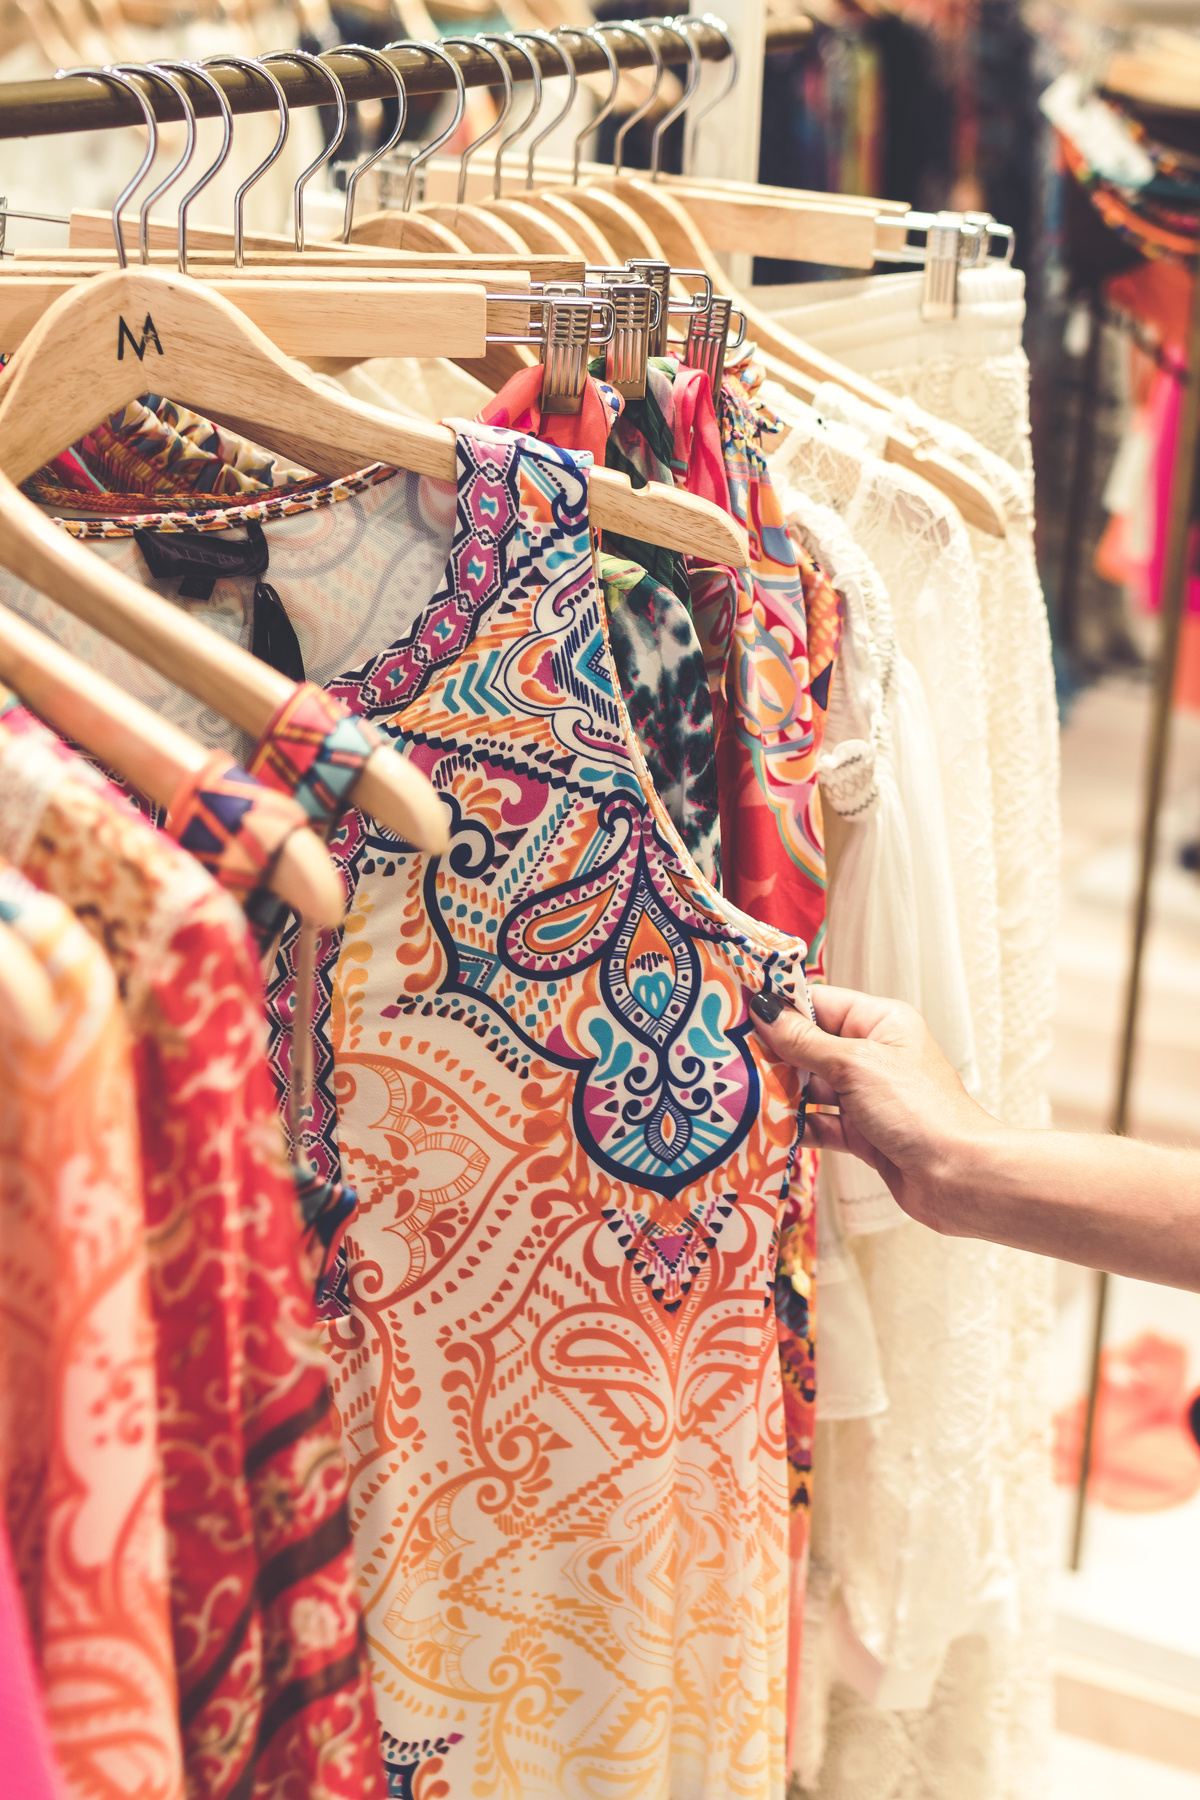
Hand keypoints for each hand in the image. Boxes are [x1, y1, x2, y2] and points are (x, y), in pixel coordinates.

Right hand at [747, 985, 1000, 1232]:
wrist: (957, 1178)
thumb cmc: (919, 1109)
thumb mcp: (856, 1064)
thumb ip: (805, 1041)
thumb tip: (764, 1011)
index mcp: (880, 1022)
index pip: (818, 1003)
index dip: (779, 1008)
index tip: (735, 1014)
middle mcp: (872, 1055)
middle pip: (809, 1046)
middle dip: (772, 1055)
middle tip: (726, 1058)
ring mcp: (865, 1096)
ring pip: (809, 1087)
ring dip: (779, 1093)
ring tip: (737, 1094)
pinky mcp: (860, 1134)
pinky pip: (817, 1123)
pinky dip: (794, 1126)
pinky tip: (763, 1128)